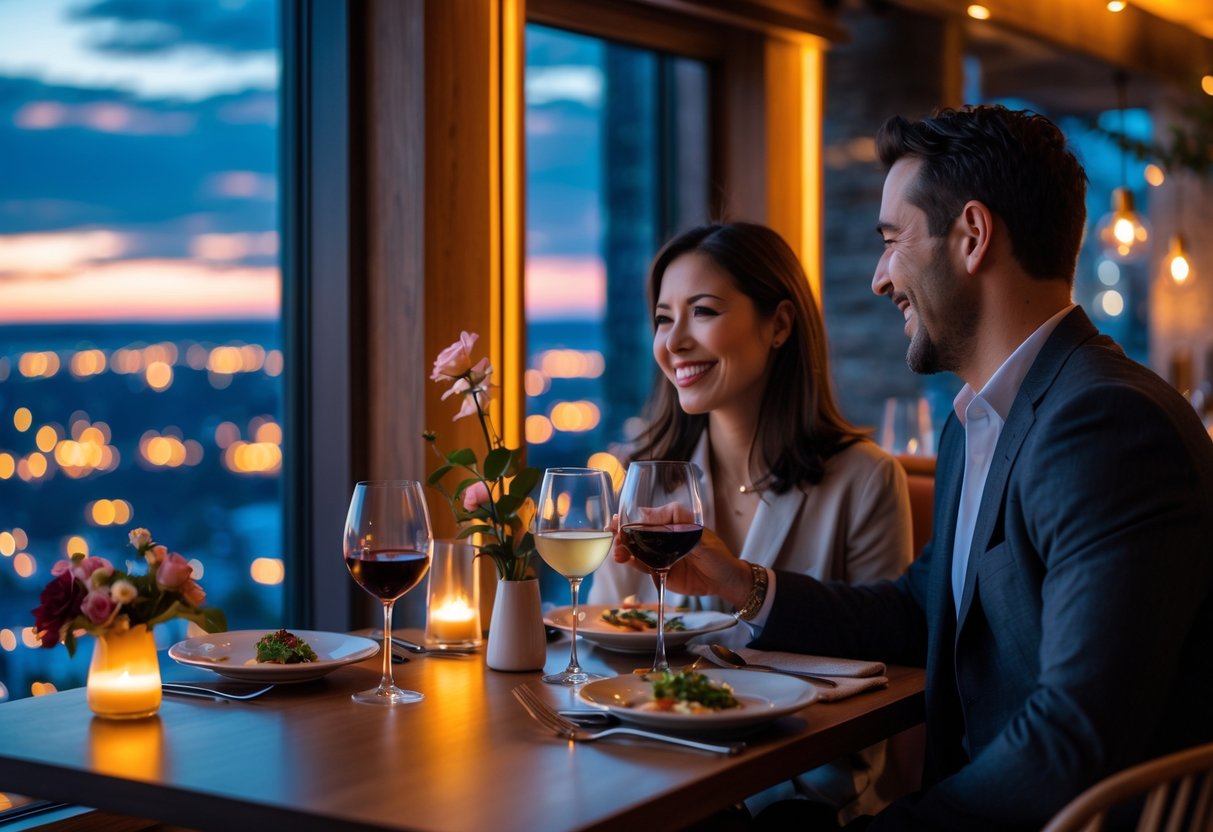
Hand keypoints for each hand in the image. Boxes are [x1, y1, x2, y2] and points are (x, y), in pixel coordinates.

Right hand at [610, 508, 752, 608]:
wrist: (725, 581)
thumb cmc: (716, 553)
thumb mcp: (699, 532)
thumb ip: (675, 522)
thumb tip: (645, 513)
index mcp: (670, 525)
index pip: (645, 519)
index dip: (628, 519)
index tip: (616, 521)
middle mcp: (662, 539)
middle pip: (635, 535)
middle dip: (621, 535)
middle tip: (612, 537)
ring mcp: (659, 556)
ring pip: (635, 551)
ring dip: (623, 550)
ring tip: (618, 553)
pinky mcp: (660, 572)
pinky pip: (642, 566)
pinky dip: (632, 563)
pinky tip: (626, 561)